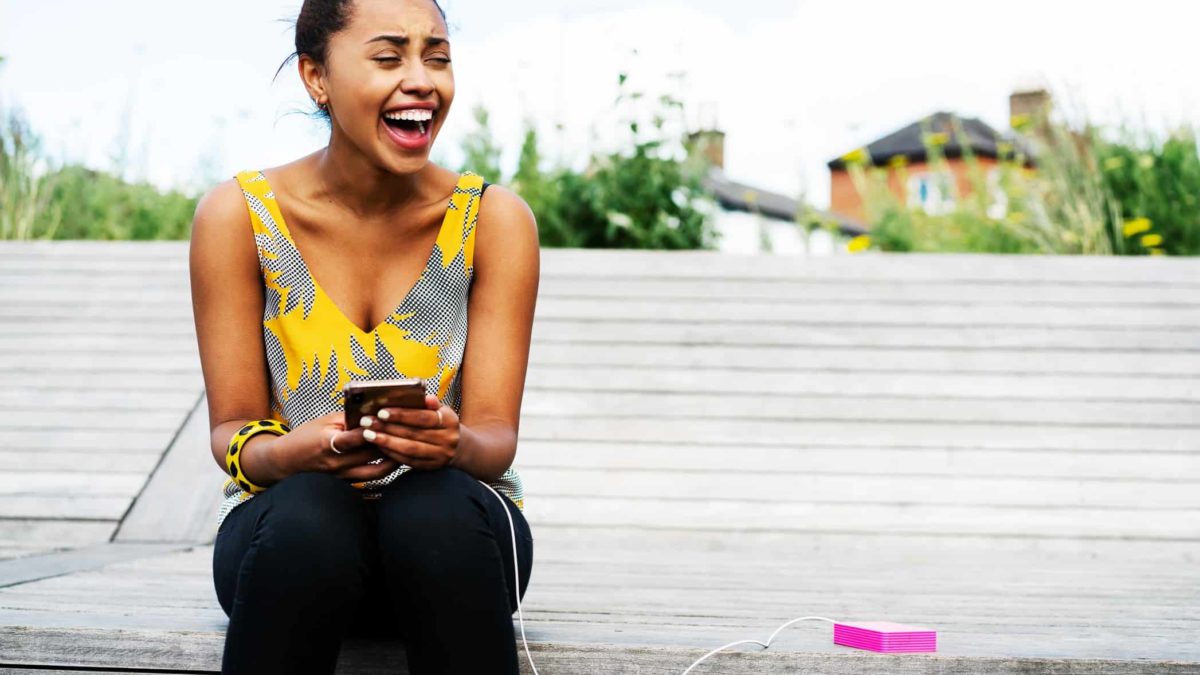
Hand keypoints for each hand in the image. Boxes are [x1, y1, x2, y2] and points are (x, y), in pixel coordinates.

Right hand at [276, 411, 403, 482]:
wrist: (287, 460)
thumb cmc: (306, 436)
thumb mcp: (324, 421)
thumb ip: (348, 418)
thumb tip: (373, 413)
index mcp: (327, 444)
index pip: (355, 438)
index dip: (373, 431)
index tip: (389, 422)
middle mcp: (336, 463)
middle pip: (370, 455)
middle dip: (390, 443)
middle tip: (409, 433)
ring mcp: (341, 476)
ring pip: (375, 471)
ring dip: (392, 460)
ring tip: (406, 449)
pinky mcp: (345, 482)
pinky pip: (370, 478)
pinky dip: (383, 469)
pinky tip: (395, 459)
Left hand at [358, 394, 460, 470]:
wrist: (458, 446)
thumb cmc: (441, 423)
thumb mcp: (440, 410)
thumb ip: (430, 404)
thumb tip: (424, 396)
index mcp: (449, 420)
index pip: (423, 417)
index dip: (402, 415)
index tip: (381, 412)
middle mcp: (448, 439)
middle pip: (413, 433)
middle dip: (387, 427)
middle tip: (367, 422)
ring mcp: (441, 455)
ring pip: (409, 449)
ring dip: (386, 442)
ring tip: (368, 434)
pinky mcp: (432, 467)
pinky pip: (409, 461)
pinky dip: (392, 453)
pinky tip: (379, 446)